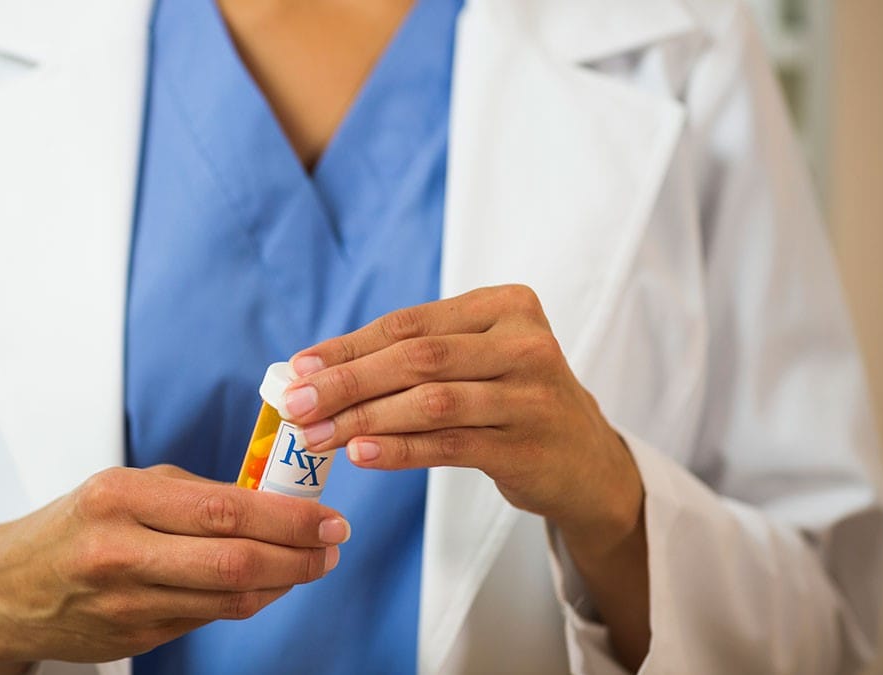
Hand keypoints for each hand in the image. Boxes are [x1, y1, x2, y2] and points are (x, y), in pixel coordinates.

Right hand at [0, 464, 348, 669]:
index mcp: (119, 497)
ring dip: (284, 583)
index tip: (329, 517)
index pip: (224, 510)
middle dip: (299, 556)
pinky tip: (269, 582)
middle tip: (333, 545)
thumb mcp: (125, 486)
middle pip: (235, 562)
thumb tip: (271, 498)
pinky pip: (211, 618)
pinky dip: (250, 600)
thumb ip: (194, 492)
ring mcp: (127, 602)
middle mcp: (121, 551)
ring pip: (230, 599)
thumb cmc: (79, 523)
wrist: (9, 589)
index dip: (288, 518)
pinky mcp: (135, 637)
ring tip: (311, 563)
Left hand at [282, 285, 641, 554]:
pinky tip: (360, 454)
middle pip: (417, 358)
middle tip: (296, 404)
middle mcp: (524, 342)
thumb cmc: (513, 399)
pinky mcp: (527, 445)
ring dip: (363, 420)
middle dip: (347, 382)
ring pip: (430, 402)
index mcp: (506, 305)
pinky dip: (399, 449)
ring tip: (316, 435)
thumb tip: (318, 372)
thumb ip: (416, 356)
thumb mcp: (479, 359)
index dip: (349, 346)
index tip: (298, 368)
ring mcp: (530, 395)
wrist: (586, 458)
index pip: (410, 323)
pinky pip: (449, 445)